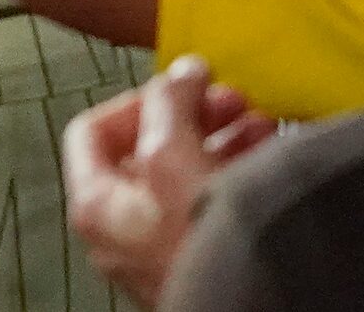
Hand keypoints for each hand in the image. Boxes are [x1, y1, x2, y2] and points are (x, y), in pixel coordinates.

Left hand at [63, 59, 280, 305]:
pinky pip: (214, 205)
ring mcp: (163, 249)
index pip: (93, 133)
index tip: (178, 88)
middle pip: (147, 152)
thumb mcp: (174, 155)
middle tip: (228, 101)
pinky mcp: (204, 258)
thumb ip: (170, 104)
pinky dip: (237, 174)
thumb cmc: (201, 242)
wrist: (258, 301)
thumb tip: (181, 74)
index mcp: (97, 205)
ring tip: (259, 125)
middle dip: (191, 117)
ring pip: (187, 176)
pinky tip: (270, 159)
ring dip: (221, 141)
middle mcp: (122, 232)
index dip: (136, 102)